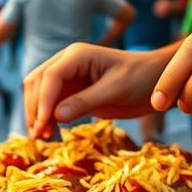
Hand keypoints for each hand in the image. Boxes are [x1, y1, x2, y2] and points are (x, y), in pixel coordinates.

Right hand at [22, 43, 169, 137]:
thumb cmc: (140, 78)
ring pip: (40, 94)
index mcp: (76, 55)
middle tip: (38, 134)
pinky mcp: (72, 93)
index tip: (42, 123)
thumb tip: (55, 116)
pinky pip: (51, 105)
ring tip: (40, 137)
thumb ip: (85, 101)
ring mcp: (68, 78)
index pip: (50, 76)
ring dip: (37, 114)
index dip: (42, 100)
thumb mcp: (115, 89)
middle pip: (37, 83)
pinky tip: (47, 133)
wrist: (156, 82)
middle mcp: (67, 63)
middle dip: (35, 108)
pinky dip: (46, 118)